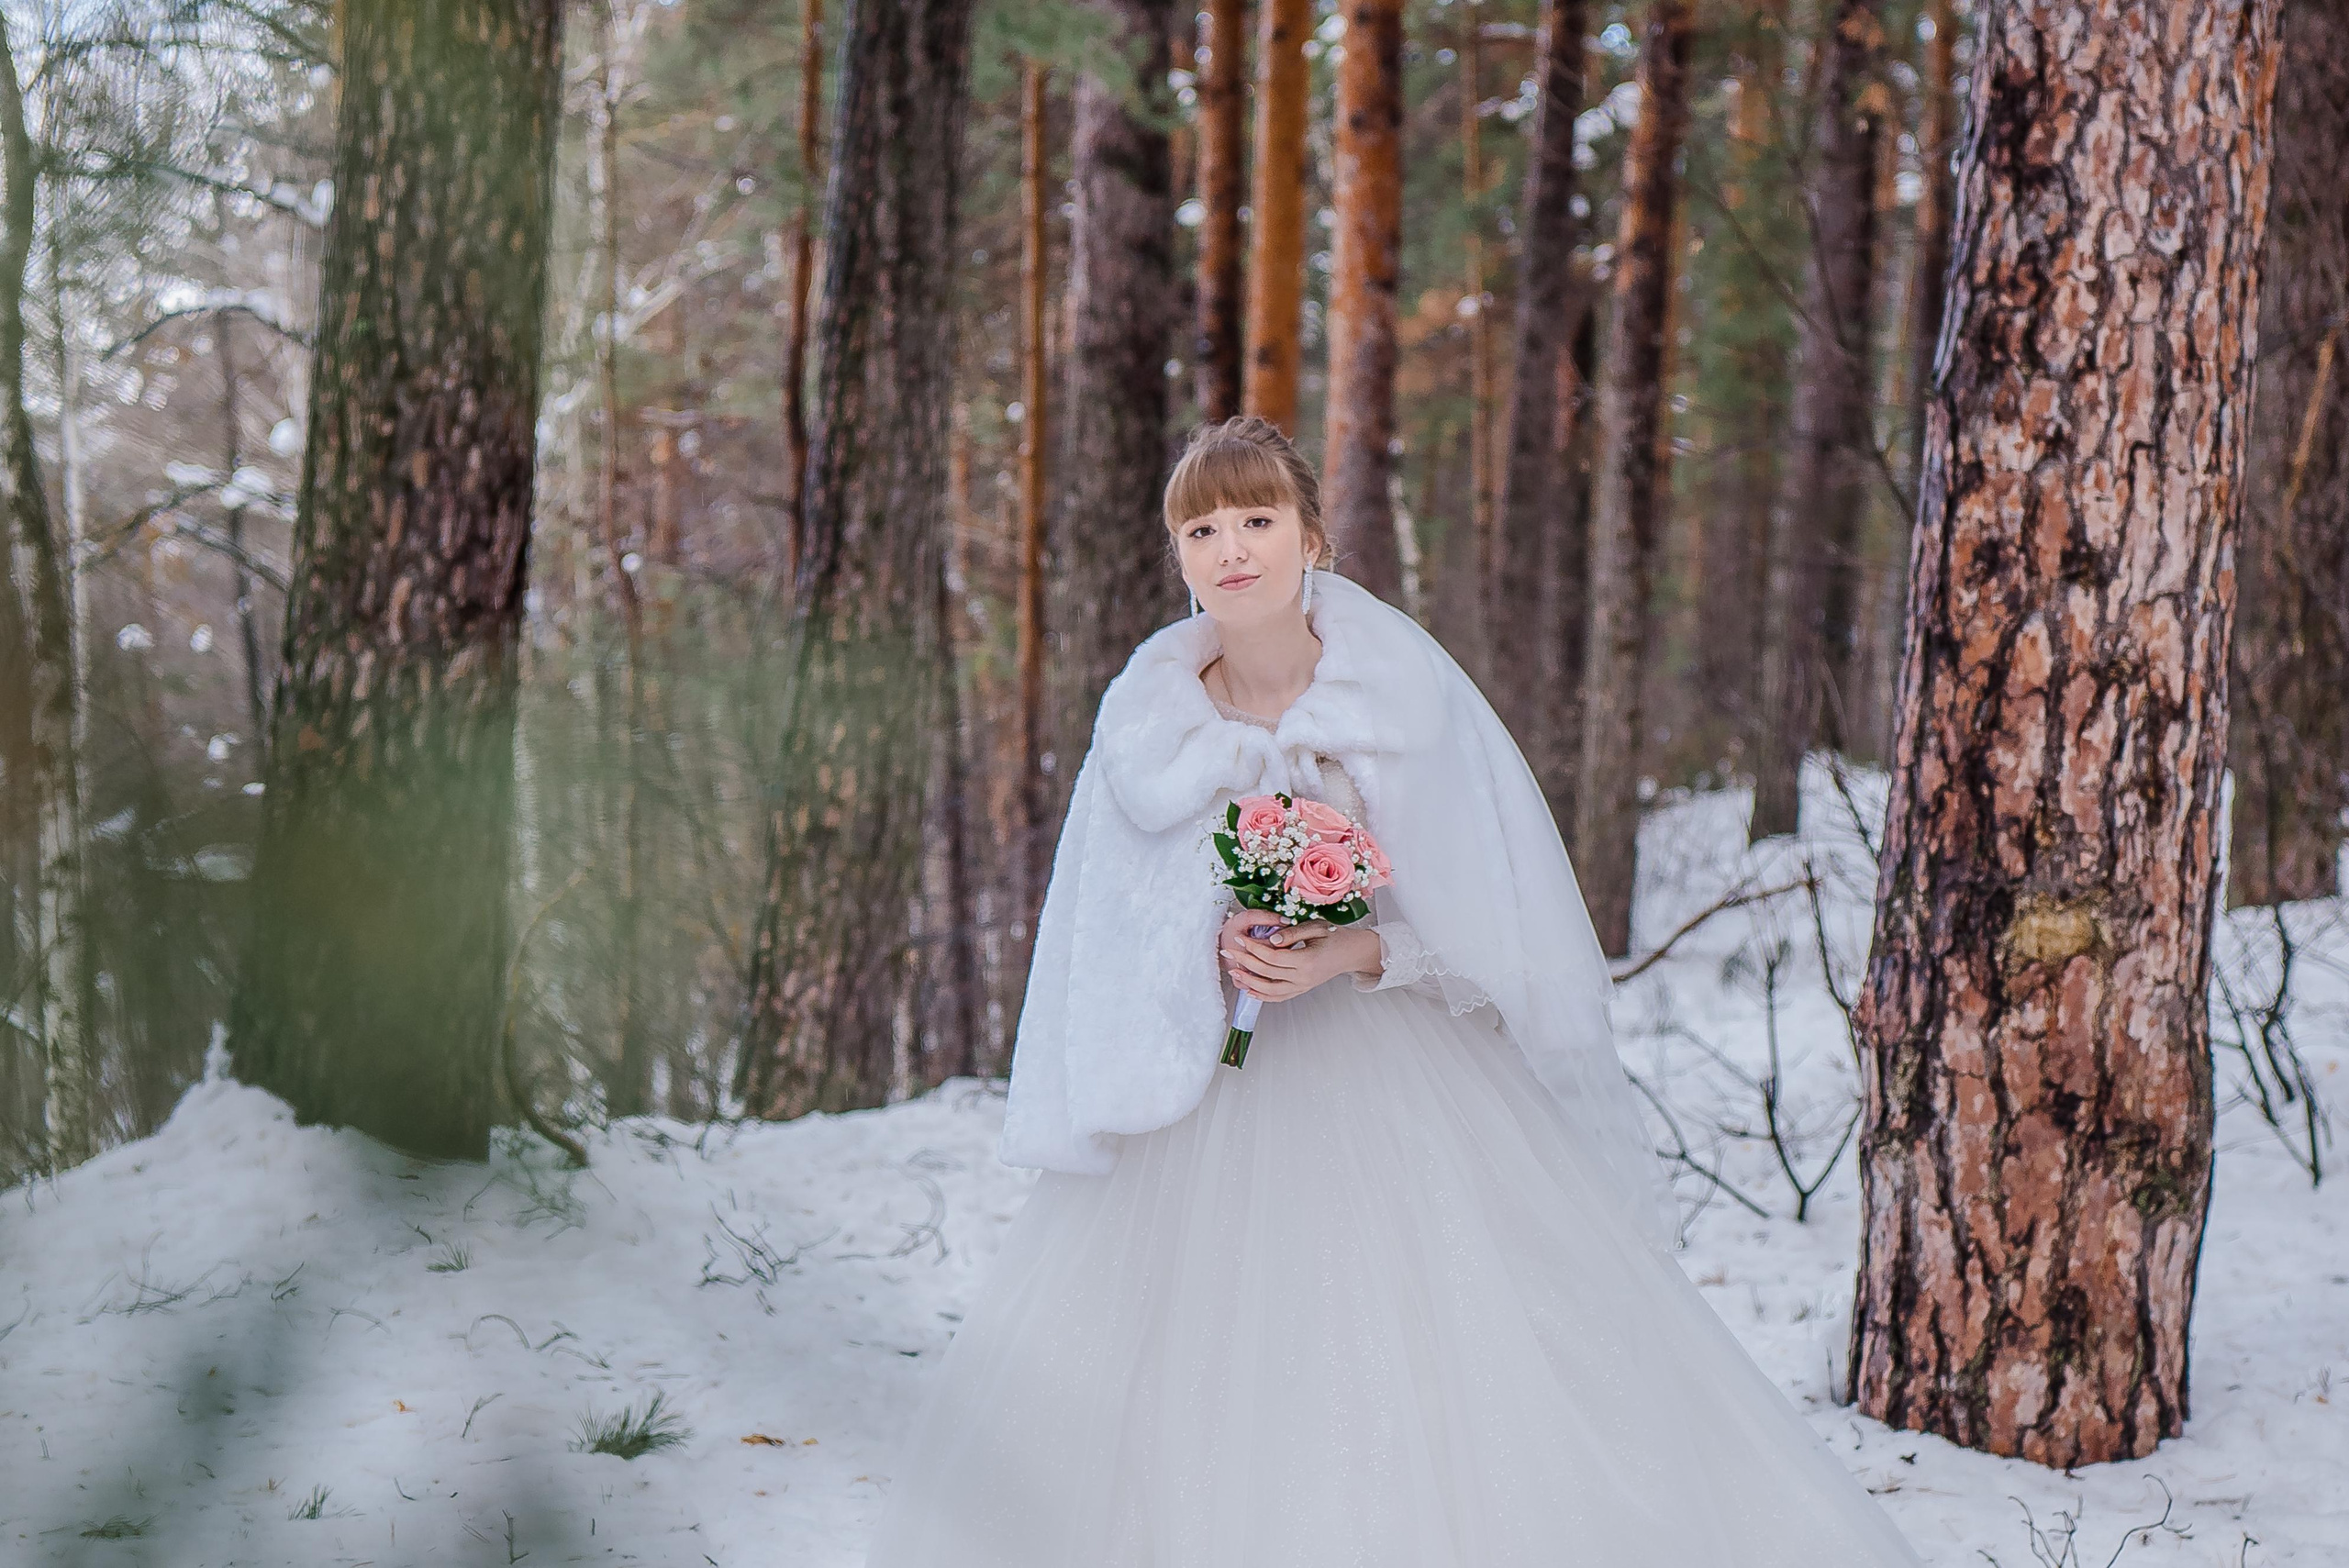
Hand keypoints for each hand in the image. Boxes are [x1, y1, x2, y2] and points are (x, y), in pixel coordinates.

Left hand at [1218, 911, 1381, 1001]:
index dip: (1253, 948)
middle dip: (1244, 962)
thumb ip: (1293, 933)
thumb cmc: (1336, 937)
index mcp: (1307, 960)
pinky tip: (1249, 989)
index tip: (1240, 939)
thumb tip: (1272, 939)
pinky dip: (1262, 995)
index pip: (1272, 957)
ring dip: (1249, 982)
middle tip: (1229, 952)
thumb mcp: (1316, 927)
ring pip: (1270, 990)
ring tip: (1233, 973)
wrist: (1352, 953)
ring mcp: (1303, 987)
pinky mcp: (1301, 990)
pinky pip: (1279, 997)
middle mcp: (1304, 978)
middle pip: (1267, 973)